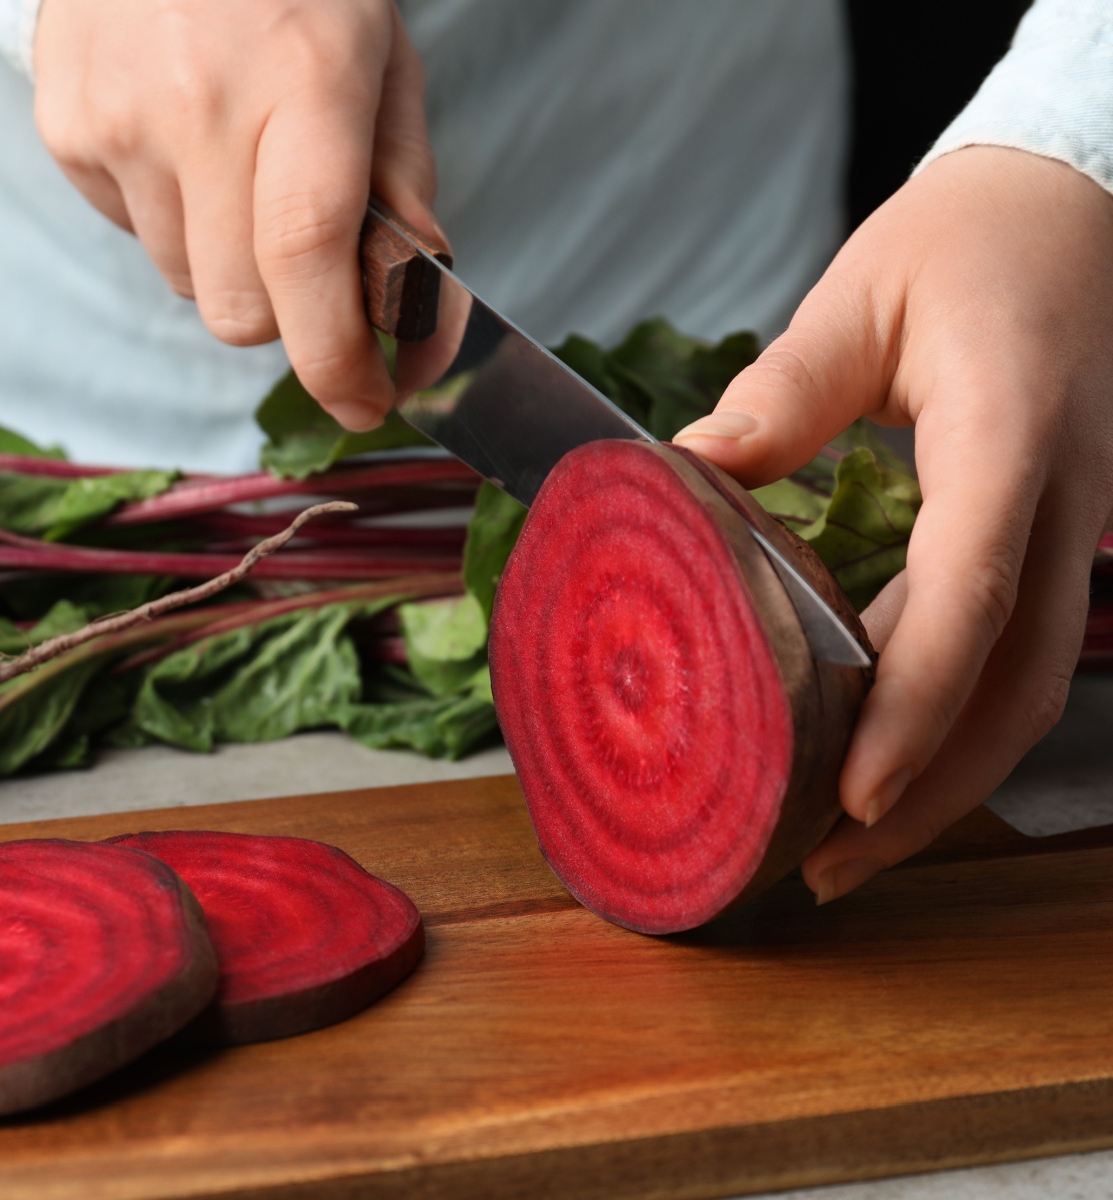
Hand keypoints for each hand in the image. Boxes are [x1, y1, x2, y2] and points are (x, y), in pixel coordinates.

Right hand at [33, 0, 437, 430]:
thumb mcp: (383, 67)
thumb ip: (404, 192)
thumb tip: (417, 317)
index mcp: (305, 82)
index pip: (307, 259)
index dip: (336, 358)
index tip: (365, 400)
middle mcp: (200, 106)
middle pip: (241, 310)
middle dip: (288, 317)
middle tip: (310, 271)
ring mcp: (118, 119)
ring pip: (187, 284)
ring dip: (229, 265)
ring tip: (240, 173)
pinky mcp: (66, 129)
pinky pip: (134, 236)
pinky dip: (174, 221)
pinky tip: (187, 148)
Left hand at [674, 146, 1112, 901]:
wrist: (1078, 200)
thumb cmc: (969, 236)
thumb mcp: (862, 295)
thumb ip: (783, 392)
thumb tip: (691, 472)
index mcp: (1009, 435)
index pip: (970, 594)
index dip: (916, 706)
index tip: (854, 793)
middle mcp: (1058, 500)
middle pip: (1011, 683)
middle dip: (930, 790)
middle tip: (828, 864)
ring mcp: (1071, 525)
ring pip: (1020, 682)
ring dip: (942, 770)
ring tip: (845, 834)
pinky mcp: (1050, 533)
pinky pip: (1008, 645)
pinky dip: (947, 710)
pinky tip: (880, 740)